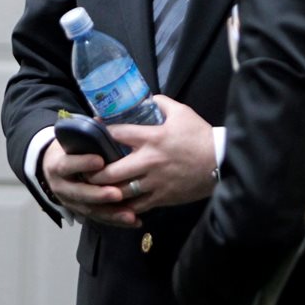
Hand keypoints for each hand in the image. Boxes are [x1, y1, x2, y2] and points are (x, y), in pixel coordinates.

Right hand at [41, 138, 137, 227]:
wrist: (53, 168)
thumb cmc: (69, 150)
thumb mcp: (71, 141)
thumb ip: (84, 134)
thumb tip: (99, 120)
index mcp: (58, 165)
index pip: (68, 164)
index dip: (82, 163)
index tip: (100, 160)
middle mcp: (61, 186)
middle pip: (80, 193)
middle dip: (99, 194)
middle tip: (118, 193)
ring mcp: (71, 202)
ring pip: (91, 210)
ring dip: (111, 213)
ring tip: (131, 215)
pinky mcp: (81, 212)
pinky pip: (99, 218)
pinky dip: (116, 220)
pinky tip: (134, 221)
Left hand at [89, 95, 216, 212]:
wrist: (220, 162)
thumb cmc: (200, 135)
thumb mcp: (181, 112)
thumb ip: (161, 103)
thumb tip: (146, 98)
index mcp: (152, 138)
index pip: (117, 134)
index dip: (100, 132)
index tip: (91, 132)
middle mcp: (149, 162)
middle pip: (111, 171)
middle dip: (94, 172)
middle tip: (84, 170)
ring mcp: (154, 182)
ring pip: (121, 192)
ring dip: (105, 191)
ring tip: (93, 189)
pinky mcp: (162, 197)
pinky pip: (137, 206)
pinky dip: (124, 206)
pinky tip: (115, 203)